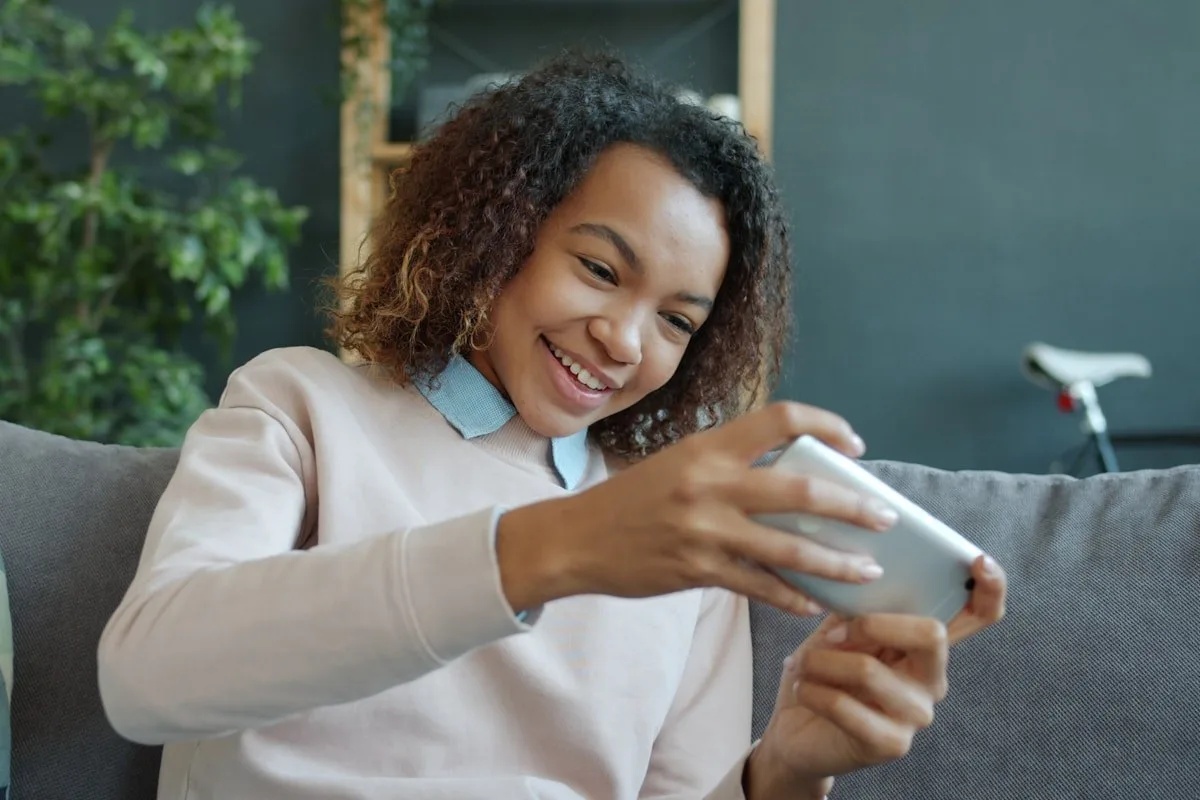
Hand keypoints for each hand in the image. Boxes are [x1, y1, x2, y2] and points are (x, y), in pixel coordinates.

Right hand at [496, 401, 899, 614]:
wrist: (575, 539)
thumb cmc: (631, 499)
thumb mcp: (679, 463)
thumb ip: (729, 464)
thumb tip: (792, 475)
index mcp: (707, 446)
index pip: (781, 420)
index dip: (826, 426)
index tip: (854, 444)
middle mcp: (710, 483)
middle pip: (801, 492)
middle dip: (854, 506)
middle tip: (885, 517)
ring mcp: (705, 530)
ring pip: (790, 549)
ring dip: (836, 562)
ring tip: (867, 570)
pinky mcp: (698, 570)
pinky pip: (760, 587)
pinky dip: (792, 597)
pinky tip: (813, 604)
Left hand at [744, 555, 1007, 797]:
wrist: (795, 732)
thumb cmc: (822, 674)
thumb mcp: (837, 629)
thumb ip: (857, 603)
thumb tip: (861, 570)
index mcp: (926, 646)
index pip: (978, 617)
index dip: (990, 589)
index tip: (980, 561)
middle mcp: (932, 679)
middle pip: (931, 634)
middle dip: (872, 624)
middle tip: (831, 635)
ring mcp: (916, 715)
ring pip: (869, 670)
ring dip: (822, 661)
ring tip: (803, 665)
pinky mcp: (890, 744)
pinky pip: (844, 705)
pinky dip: (812, 690)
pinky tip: (803, 688)